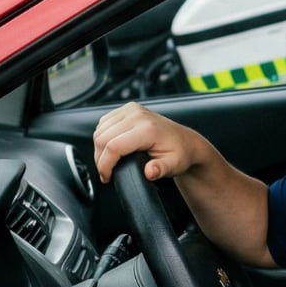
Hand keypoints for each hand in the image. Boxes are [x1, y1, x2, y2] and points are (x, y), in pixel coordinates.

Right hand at [91, 102, 208, 184]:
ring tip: (108, 163)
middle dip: (100, 159)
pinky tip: (110, 148)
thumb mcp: (174, 166)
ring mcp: (132, 109)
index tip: (107, 177)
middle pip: (102, 138)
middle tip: (106, 173)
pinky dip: (102, 137)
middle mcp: (138, 115)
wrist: (185, 141)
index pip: (113, 146)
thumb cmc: (180, 154)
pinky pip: (104, 123)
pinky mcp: (128, 109)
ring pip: (100, 130)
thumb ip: (161, 170)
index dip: (105, 165)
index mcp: (148, 129)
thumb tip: (150, 172)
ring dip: (99, 149)